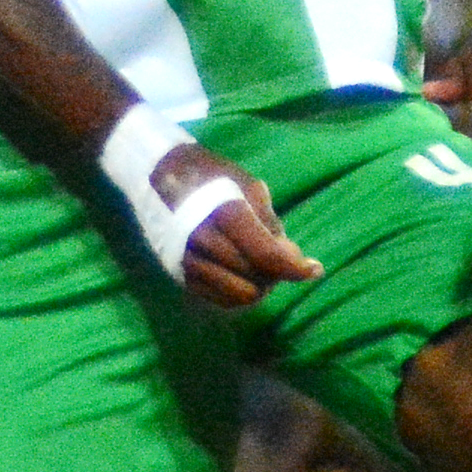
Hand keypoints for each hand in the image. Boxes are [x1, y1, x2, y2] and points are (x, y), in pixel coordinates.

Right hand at [152, 140, 319, 310]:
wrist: (157, 173)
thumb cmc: (211, 175)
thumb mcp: (247, 185)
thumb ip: (270, 223)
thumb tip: (291, 257)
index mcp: (224, 214)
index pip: (266, 255)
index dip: (295, 267)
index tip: (315, 269)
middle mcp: (203, 240)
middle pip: (255, 277)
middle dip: (277, 274)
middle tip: (282, 260)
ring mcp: (187, 260)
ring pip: (238, 294)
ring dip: (258, 286)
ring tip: (263, 269)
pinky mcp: (178, 273)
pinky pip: (218, 298)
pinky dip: (238, 294)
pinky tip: (245, 278)